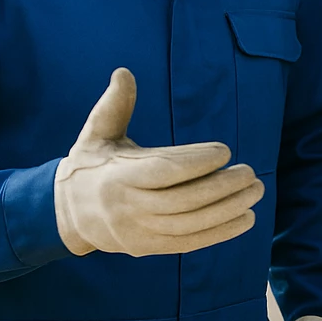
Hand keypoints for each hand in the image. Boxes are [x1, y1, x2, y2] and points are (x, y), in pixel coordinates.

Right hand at [54, 68, 263, 256]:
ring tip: (255, 191)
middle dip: (221, 188)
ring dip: (228, 210)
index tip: (225, 151)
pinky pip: (189, 243)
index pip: (162, 172)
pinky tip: (246, 218)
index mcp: (117, 176)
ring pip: (190, 225)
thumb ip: (113, 105)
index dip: (195, 163)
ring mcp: (138, 232)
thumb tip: (124, 73)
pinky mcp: (149, 247)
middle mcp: (128, 208)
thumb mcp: (96, 132)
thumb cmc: (91, 164)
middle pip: (182, 201)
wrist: (66, 214)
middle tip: (251, 173)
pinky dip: (220, 233)